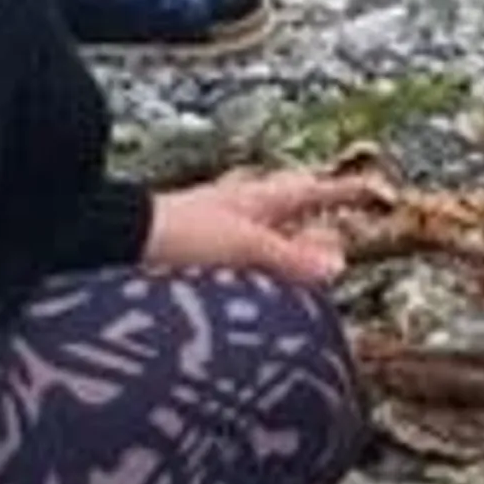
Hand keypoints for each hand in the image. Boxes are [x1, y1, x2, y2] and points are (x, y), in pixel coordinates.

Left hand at [145, 166, 386, 288]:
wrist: (111, 242)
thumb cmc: (176, 233)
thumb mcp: (243, 245)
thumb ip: (289, 256)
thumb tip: (337, 264)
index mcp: (255, 200)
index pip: (310, 191)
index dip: (341, 192)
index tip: (372, 191)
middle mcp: (237, 212)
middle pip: (287, 214)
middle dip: (313, 226)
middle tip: (340, 240)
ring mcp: (215, 233)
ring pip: (264, 239)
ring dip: (285, 253)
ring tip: (305, 274)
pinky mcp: (194, 257)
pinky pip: (242, 262)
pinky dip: (259, 273)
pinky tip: (258, 292)